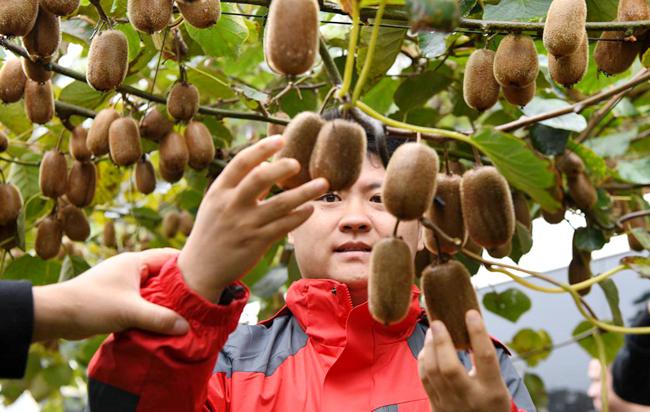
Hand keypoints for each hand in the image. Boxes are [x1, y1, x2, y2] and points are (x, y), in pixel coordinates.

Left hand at [32, 248, 188, 340]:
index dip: (187, 265)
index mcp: (134, 261)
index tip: (205, 277)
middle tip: (198, 299)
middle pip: (162, 274)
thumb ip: (160, 318)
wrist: (56, 315)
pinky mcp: (116, 299)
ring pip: (152, 290)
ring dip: (164, 301)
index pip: (168, 257)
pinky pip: (141, 301)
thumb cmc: (92, 304)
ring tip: (183, 313)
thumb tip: (186, 327)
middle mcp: (129, 269)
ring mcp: (122, 284)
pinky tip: (161, 322)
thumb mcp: (130, 312)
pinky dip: (151, 310)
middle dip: (178, 286)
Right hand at [177, 135, 328, 300]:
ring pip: (281, 204)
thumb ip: (241, 184)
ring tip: (323, 184)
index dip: (263, 148)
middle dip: (282, 168)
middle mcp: (231, 205)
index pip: (242, 162)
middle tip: (298, 164)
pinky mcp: (257, 243)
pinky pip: (284, 226)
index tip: (281, 139)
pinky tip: (310, 209)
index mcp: (219, 191)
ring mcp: (245, 225)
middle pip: (260, 178)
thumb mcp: (216, 204)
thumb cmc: (212, 231)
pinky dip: (299, 216)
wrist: (201, 268)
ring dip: (305, 192)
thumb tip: (269, 163)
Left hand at [418, 310, 510, 411]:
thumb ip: (485, 363)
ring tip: (433, 331)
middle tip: (438, 321)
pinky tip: (428, 349)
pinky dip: (424, 359)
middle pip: (449, 366)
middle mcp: (470, 398)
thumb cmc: (491, 402)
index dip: (478, 332)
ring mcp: (450, 404)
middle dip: (441, 341)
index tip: (471, 313)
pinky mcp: (436, 407)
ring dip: (429, 346)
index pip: (485, 357)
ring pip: (432, 371)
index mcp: (492, 391)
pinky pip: (424, 378)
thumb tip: (470, 323)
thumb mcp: (497, 387)